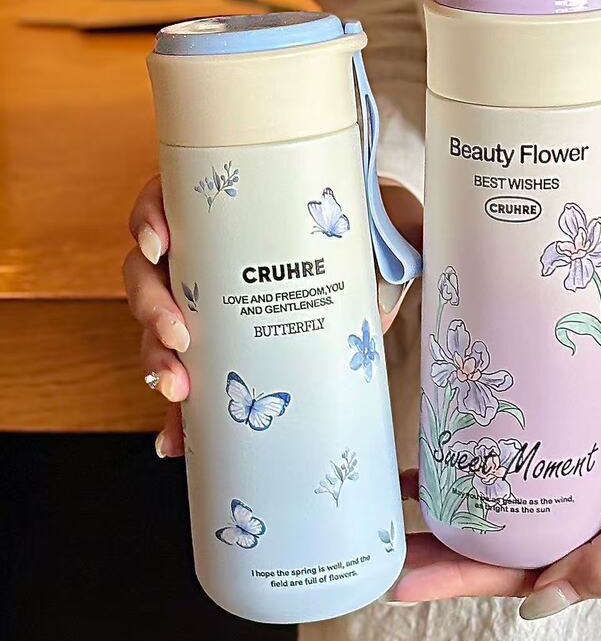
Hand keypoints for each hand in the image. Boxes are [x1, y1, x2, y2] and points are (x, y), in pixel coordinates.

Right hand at [122, 175, 422, 457]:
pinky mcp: (229, 350)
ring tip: (180, 391)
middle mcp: (211, 256)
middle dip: (150, 307)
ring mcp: (214, 306)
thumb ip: (402, 229)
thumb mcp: (385, 219)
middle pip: (149, 273)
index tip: (161, 242)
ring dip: (156, 360)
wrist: (377, 264)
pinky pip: (191, 377)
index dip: (150, 218)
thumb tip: (411, 255)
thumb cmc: (369, 230)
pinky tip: (179, 440)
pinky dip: (179, 413)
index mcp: (234, 211)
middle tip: (179, 335)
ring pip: (157, 327)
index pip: (169, 200)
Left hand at [393, 334, 600, 618]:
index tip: (401, 578)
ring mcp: (593, 493)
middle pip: (504, 545)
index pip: (517, 579)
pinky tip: (465, 449)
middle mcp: (596, 534)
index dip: (456, 579)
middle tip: (386, 533)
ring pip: (515, 506)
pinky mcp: (594, 454)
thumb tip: (538, 605)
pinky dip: (498, 463)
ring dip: (466, 500)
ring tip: (409, 490)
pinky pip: (535, 467)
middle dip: (445, 544)